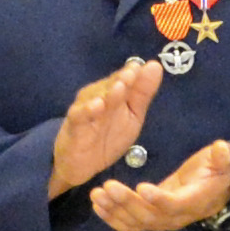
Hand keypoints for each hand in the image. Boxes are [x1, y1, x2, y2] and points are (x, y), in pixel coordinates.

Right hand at [48, 59, 163, 194]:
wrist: (82, 165)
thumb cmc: (108, 137)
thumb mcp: (132, 116)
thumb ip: (142, 93)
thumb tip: (156, 65)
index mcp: (113, 93)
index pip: (123, 79)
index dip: (132, 73)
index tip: (141, 67)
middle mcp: (97, 97)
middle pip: (109, 86)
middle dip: (121, 80)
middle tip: (131, 73)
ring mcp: (85, 111)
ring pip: (94, 98)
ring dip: (106, 92)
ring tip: (119, 86)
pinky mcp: (74, 127)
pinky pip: (79, 117)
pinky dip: (86, 110)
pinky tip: (97, 105)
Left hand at [89, 138, 229, 230]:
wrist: (213, 189)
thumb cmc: (217, 170)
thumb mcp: (226, 159)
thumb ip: (224, 156)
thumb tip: (221, 149)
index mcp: (196, 200)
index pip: (176, 205)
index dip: (160, 199)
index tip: (141, 187)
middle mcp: (178, 216)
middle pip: (150, 216)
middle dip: (127, 203)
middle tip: (108, 187)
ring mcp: (162, 221)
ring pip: (136, 222)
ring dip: (114, 210)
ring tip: (96, 194)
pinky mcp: (150, 219)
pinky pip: (129, 225)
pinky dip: (111, 218)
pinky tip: (96, 205)